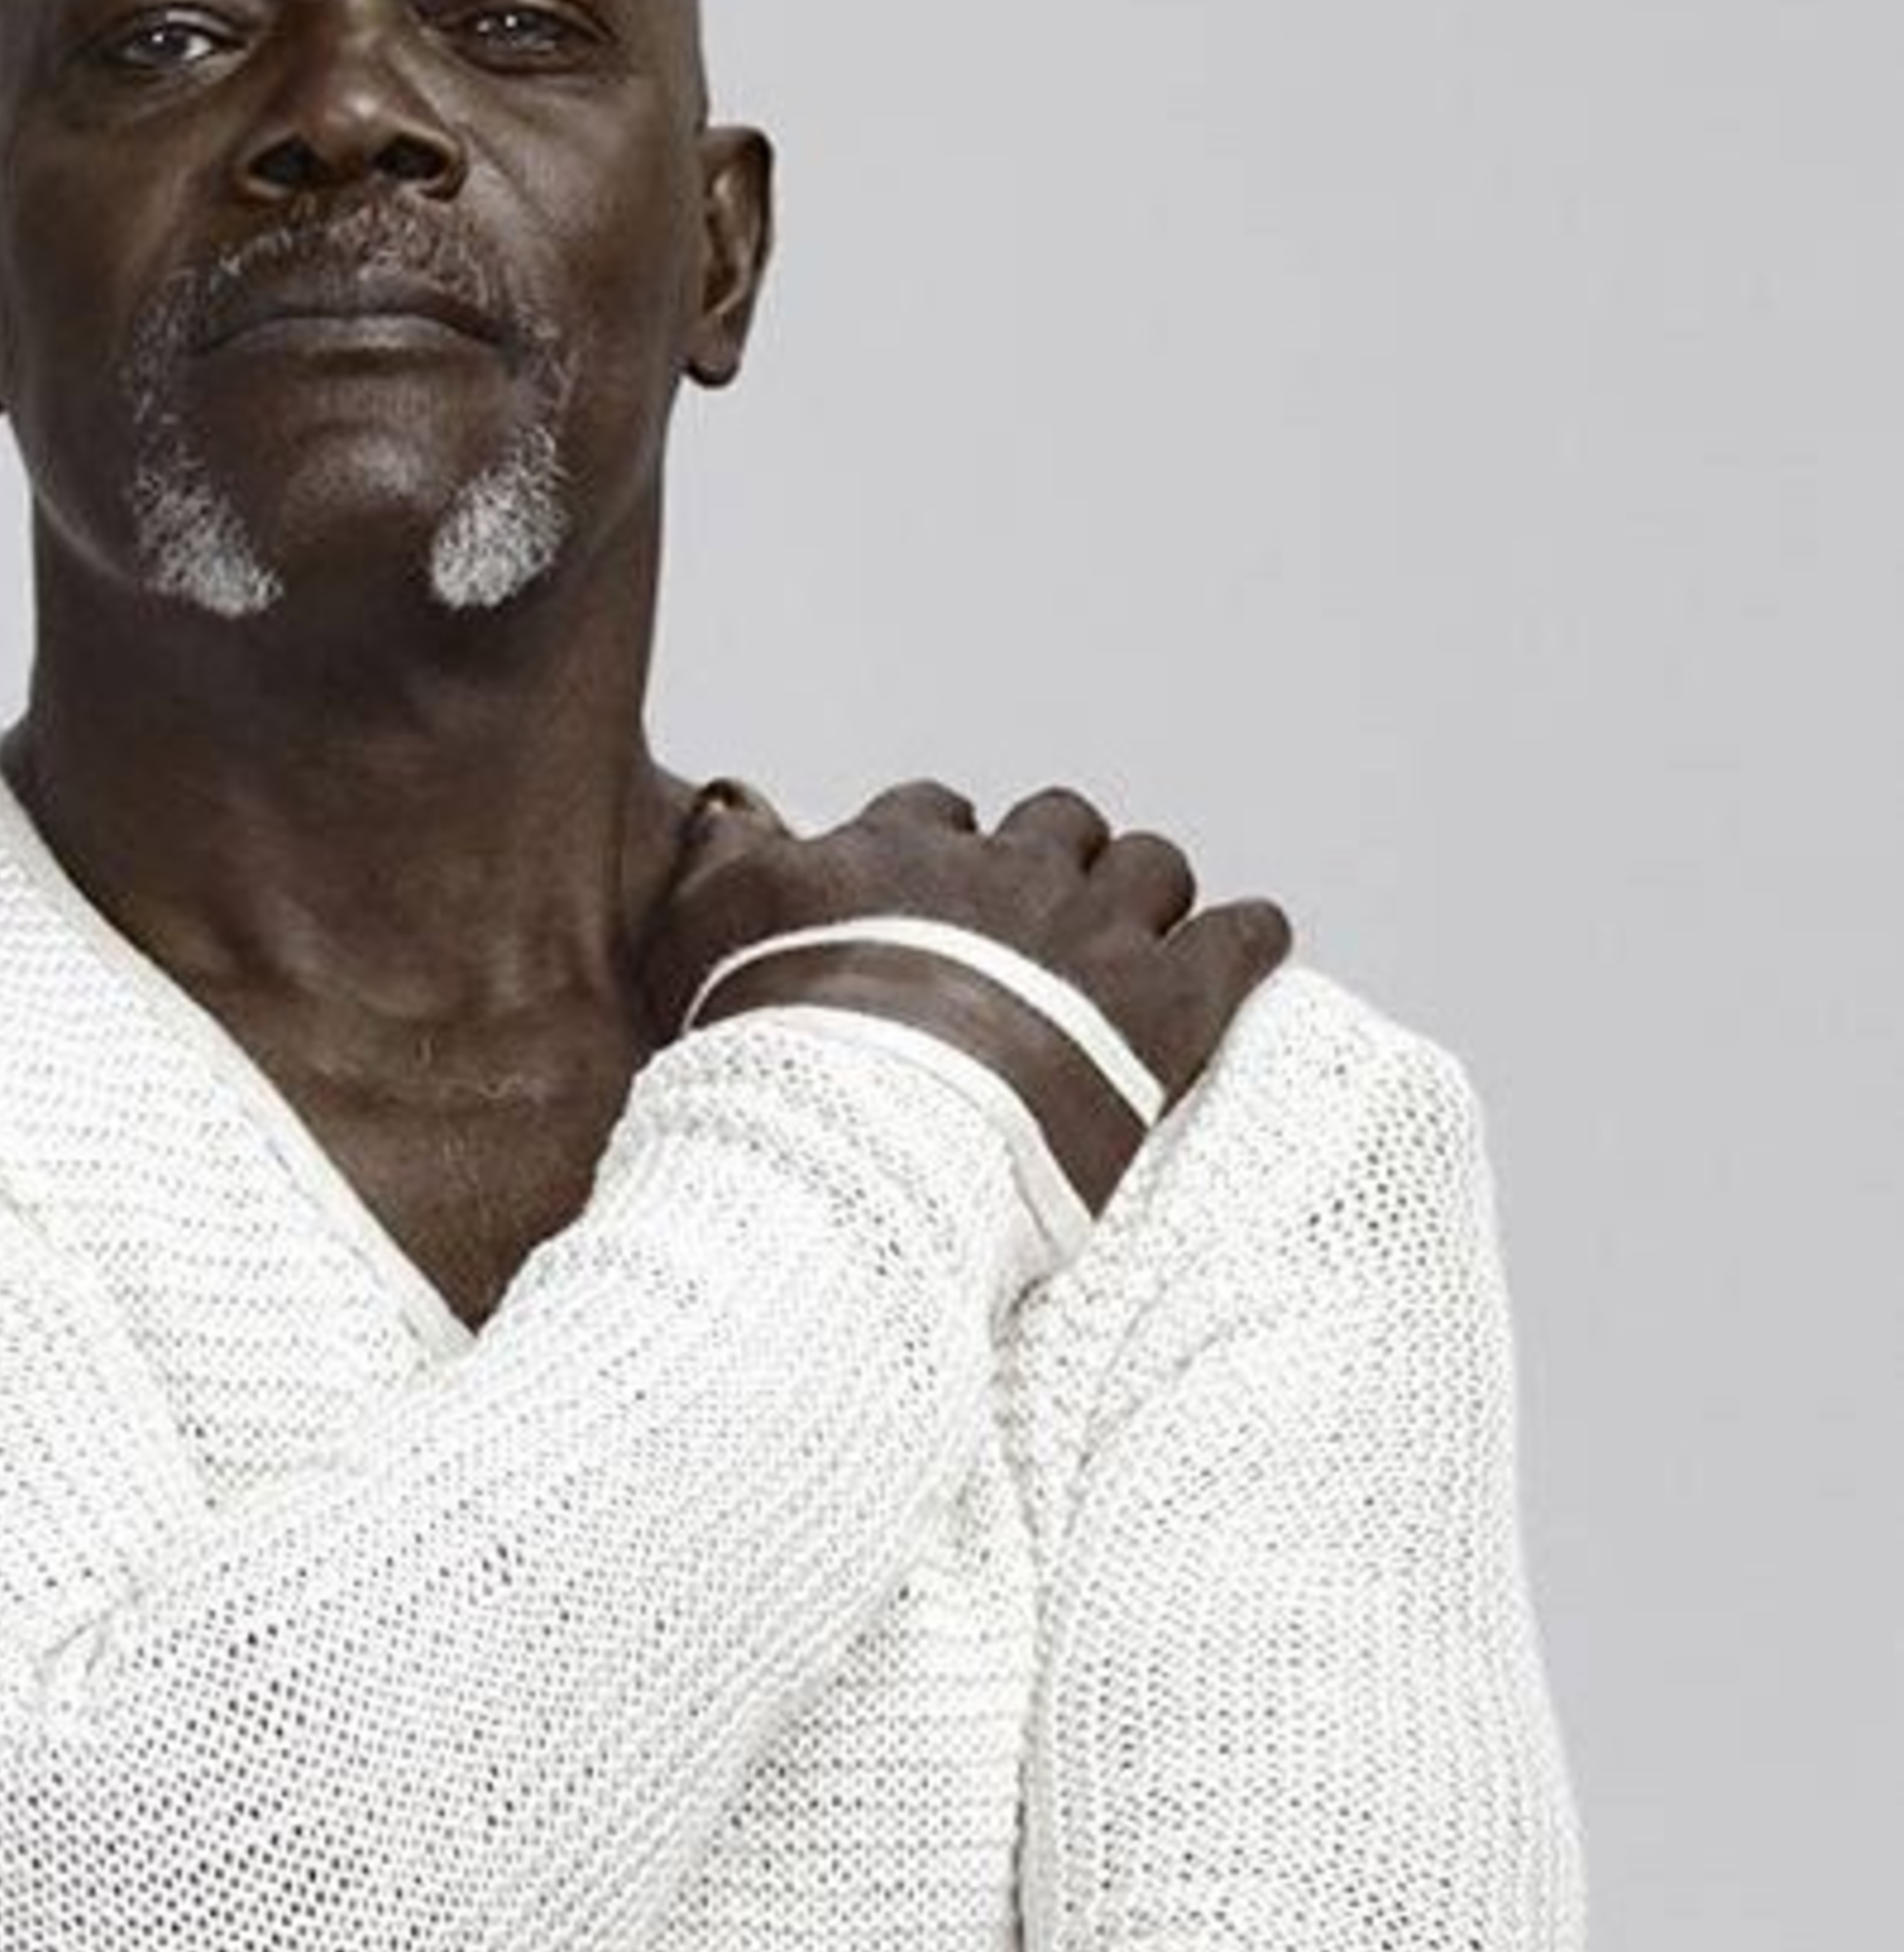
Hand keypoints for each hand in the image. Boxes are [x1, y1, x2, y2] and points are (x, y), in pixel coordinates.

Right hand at [643, 775, 1290, 1213]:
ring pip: (1150, 866)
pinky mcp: (1166, 1005)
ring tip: (1140, 939)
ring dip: (1145, 893)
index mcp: (897, 854)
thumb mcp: (702, 938)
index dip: (939, 854)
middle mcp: (1003, 873)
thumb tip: (733, 807)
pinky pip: (1240, 937)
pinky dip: (1249, 937)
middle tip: (1043, 925)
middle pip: (1054, 825)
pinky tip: (1248, 946)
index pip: (932, 816)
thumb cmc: (764, 1056)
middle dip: (1053, 861)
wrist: (853, 1144)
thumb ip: (722, 864)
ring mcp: (1091, 935)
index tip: (935, 901)